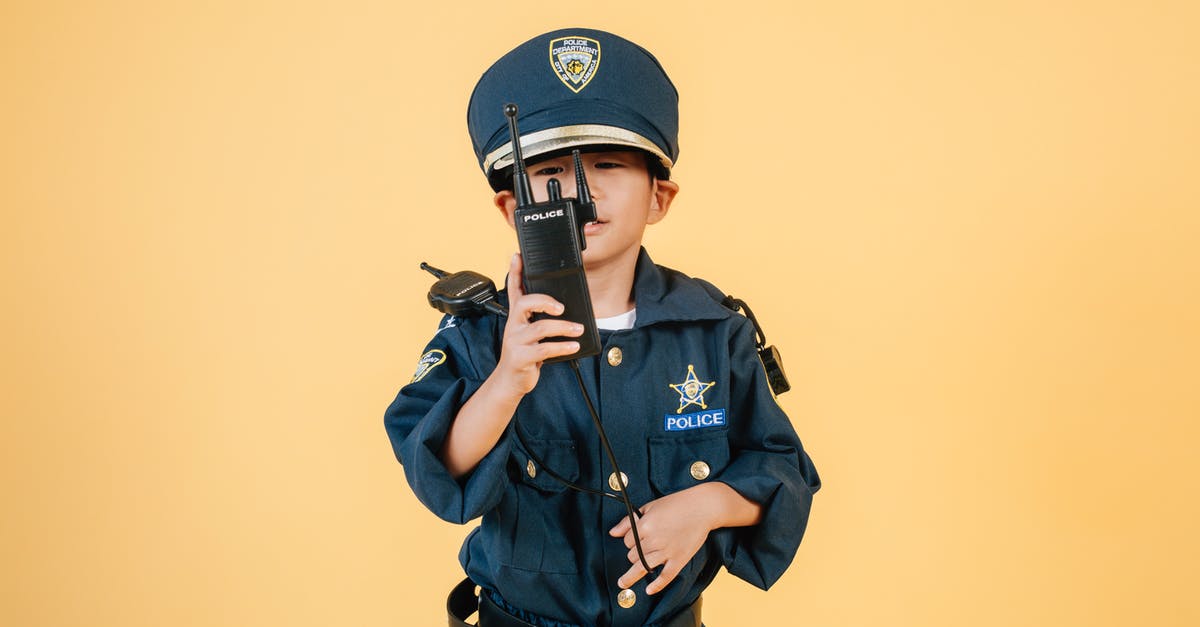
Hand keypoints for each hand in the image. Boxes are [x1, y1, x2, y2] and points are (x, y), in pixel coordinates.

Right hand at [494, 253, 582, 395]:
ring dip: (563, 328)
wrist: (510, 380)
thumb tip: (565, 307)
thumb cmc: (524, 354)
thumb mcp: (529, 333)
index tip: (518, 256)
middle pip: (524, 303)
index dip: (515, 271)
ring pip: (540, 328)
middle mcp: (513, 325)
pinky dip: (562, 347)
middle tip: (562, 307)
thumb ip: (541, 319)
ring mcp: (515, 341)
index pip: (513, 289)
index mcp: (516, 317)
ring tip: (578, 329)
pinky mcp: (521, 357)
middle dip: (545, 301)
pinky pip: (545, 349)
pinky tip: (574, 345)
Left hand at [608, 485, 720, 594]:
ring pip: (642, 567)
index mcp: (645, 525)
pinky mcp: (679, 559)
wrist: (702, 507)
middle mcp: (653, 540)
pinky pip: (665, 577)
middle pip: (632, 555)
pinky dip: (657, 586)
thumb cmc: (676, 504)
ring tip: (623, 583)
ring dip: (631, 576)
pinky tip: (649, 590)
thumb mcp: (649, 507)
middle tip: (642, 550)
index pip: (627, 541)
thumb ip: (628, 521)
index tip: (636, 539)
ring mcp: (666, 552)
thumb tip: (613, 533)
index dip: (629, 540)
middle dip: (634, 553)